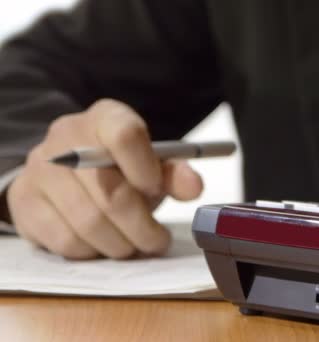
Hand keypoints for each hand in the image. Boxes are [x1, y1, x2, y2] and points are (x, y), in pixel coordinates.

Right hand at [6, 99, 202, 258]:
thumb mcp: (152, 166)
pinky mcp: (25, 202)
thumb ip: (175, 174)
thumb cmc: (119, 170)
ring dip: (121, 244)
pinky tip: (104, 245)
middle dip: (141, 226)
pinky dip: (93, 252)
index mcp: (104, 118)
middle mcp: (65, 138)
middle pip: (109, 190)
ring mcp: (40, 170)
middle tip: (157, 240)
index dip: (146, 168)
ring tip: (135, 245)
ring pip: (88, 222)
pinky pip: (65, 240)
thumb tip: (194, 186)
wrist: (68, 175)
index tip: (156, 190)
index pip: (124, 134)